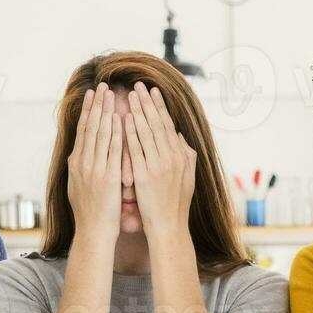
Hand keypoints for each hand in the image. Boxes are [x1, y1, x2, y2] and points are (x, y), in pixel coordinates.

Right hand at [67, 84, 122, 237]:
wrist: (93, 232)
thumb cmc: (90, 213)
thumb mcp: (79, 186)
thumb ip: (80, 167)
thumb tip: (78, 154)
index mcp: (76, 163)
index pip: (82, 130)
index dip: (87, 110)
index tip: (92, 93)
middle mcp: (82, 163)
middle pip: (89, 127)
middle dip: (96, 104)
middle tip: (101, 84)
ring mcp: (94, 169)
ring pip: (100, 134)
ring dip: (106, 112)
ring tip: (111, 94)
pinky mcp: (107, 178)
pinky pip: (112, 151)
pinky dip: (116, 133)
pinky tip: (121, 119)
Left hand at [124, 81, 194, 240]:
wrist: (169, 227)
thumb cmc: (176, 204)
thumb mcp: (187, 176)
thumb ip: (185, 154)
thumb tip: (179, 135)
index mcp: (181, 156)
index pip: (168, 125)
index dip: (160, 107)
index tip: (152, 91)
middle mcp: (172, 158)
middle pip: (158, 124)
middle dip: (147, 103)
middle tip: (138, 85)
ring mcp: (158, 166)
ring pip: (147, 133)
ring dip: (138, 112)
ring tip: (129, 95)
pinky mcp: (145, 176)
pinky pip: (136, 150)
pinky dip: (131, 133)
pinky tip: (125, 119)